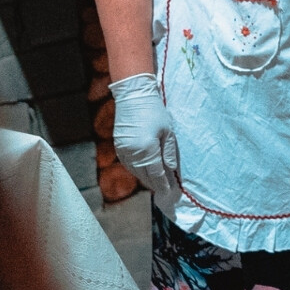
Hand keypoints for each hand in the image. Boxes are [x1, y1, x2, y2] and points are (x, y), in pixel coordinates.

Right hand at [109, 72, 180, 199]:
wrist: (133, 96)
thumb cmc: (154, 111)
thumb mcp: (167, 131)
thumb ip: (168, 152)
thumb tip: (171, 169)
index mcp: (147, 150)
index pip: (156, 174)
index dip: (163, 185)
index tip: (170, 192)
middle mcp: (133, 154)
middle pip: (145, 176)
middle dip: (155, 184)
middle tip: (165, 190)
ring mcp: (123, 151)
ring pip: (135, 172)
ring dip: (145, 178)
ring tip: (155, 183)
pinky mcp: (118, 147)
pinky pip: (128, 165)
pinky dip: (137, 170)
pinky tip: (144, 171)